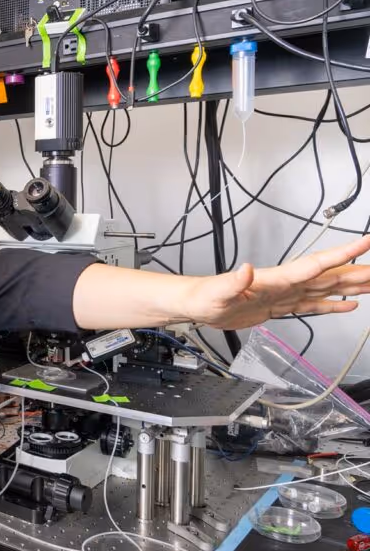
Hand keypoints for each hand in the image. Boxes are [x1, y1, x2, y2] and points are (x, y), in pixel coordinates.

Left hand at [185, 236, 369, 329]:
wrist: (197, 306)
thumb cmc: (204, 296)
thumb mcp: (218, 291)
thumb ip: (233, 281)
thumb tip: (246, 269)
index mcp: (276, 279)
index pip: (315, 264)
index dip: (341, 255)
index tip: (365, 243)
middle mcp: (285, 284)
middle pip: (330, 275)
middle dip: (357, 271)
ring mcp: (284, 295)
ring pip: (326, 288)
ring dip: (351, 286)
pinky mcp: (280, 307)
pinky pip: (313, 305)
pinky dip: (333, 305)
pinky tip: (349, 305)